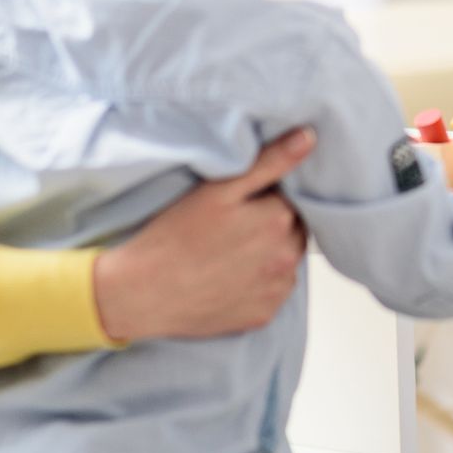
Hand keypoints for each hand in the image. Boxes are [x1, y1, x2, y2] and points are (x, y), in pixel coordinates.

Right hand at [92, 127, 314, 341]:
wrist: (142, 292)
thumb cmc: (176, 234)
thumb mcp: (220, 189)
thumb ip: (270, 161)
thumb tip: (310, 137)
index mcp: (279, 219)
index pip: (290, 198)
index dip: (264, 198)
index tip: (238, 205)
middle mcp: (287, 257)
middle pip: (293, 230)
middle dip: (272, 225)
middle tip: (231, 228)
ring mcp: (276, 290)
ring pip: (285, 260)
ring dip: (269, 254)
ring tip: (229, 252)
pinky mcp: (264, 316)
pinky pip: (273, 291)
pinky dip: (260, 283)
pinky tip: (230, 277)